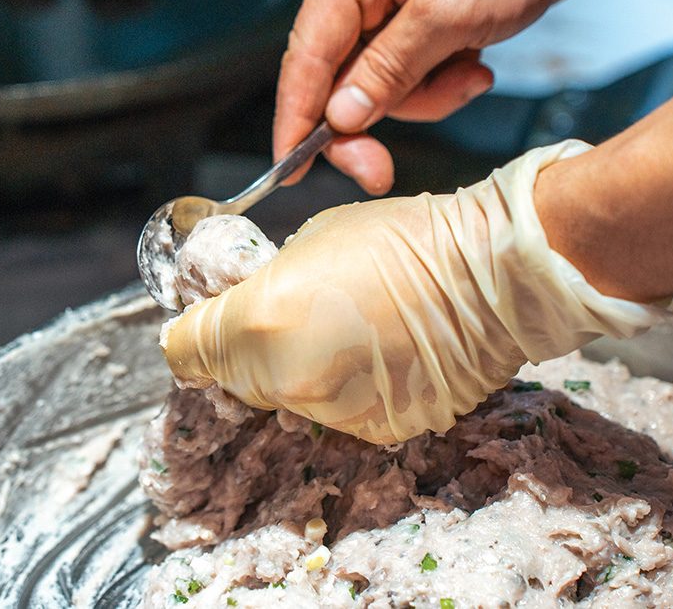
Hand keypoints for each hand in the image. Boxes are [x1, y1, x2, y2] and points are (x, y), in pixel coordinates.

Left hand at [164, 140, 672, 443]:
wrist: (489, 274)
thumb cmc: (398, 239)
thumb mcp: (308, 239)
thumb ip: (260, 282)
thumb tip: (240, 300)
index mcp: (261, 324)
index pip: (183, 350)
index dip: (191, 331)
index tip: (207, 318)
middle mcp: (290, 383)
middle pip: (232, 381)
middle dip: (245, 352)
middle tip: (284, 317)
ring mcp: (337, 415)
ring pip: (286, 401)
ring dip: (298, 373)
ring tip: (343, 331)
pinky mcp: (380, 432)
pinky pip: (339, 413)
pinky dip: (345, 390)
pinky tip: (378, 354)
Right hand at [275, 0, 605, 193]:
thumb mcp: (453, 12)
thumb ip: (390, 68)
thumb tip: (338, 117)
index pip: (306, 52)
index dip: (295, 116)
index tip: (288, 171)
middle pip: (335, 75)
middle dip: (368, 118)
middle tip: (380, 171)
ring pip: (374, 82)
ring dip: (422, 96)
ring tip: (471, 76)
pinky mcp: (410, 15)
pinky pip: (404, 72)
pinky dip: (437, 83)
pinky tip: (474, 66)